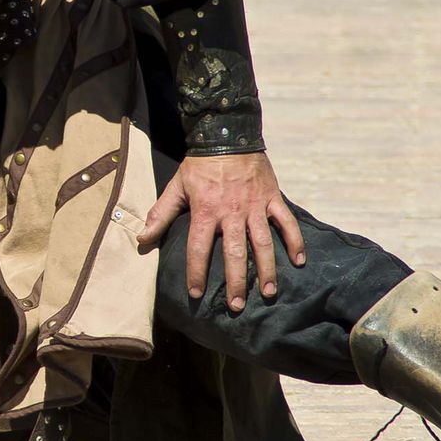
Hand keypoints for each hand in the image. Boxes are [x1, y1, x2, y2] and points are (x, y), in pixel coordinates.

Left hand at [136, 152, 306, 310]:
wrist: (227, 135)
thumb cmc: (199, 165)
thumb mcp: (176, 187)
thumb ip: (160, 214)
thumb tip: (142, 239)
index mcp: (206, 211)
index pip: (199, 249)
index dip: (196, 272)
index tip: (195, 293)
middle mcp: (232, 212)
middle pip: (235, 253)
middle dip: (236, 282)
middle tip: (237, 306)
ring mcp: (255, 206)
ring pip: (263, 243)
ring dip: (267, 270)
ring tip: (268, 293)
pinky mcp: (272, 198)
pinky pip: (287, 222)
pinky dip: (294, 241)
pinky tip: (299, 261)